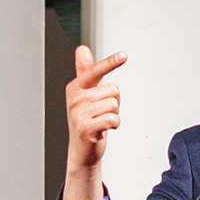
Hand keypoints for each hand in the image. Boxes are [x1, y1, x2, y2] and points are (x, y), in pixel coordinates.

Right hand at [63, 45, 126, 199]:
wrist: (82, 149)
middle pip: (113, 90)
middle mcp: (75, 99)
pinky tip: (105, 129)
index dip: (110, 62)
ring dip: (114, 114)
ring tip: (102, 121)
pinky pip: (113, 118)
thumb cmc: (87, 120)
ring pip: (114, 104)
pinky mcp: (86, 127)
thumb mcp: (86, 95)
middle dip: (114, 102)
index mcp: (75, 88)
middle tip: (101, 113)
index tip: (124, 55)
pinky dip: (114, 124)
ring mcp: (78, 113)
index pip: (95, 71)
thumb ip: (85, 71)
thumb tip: (82, 49)